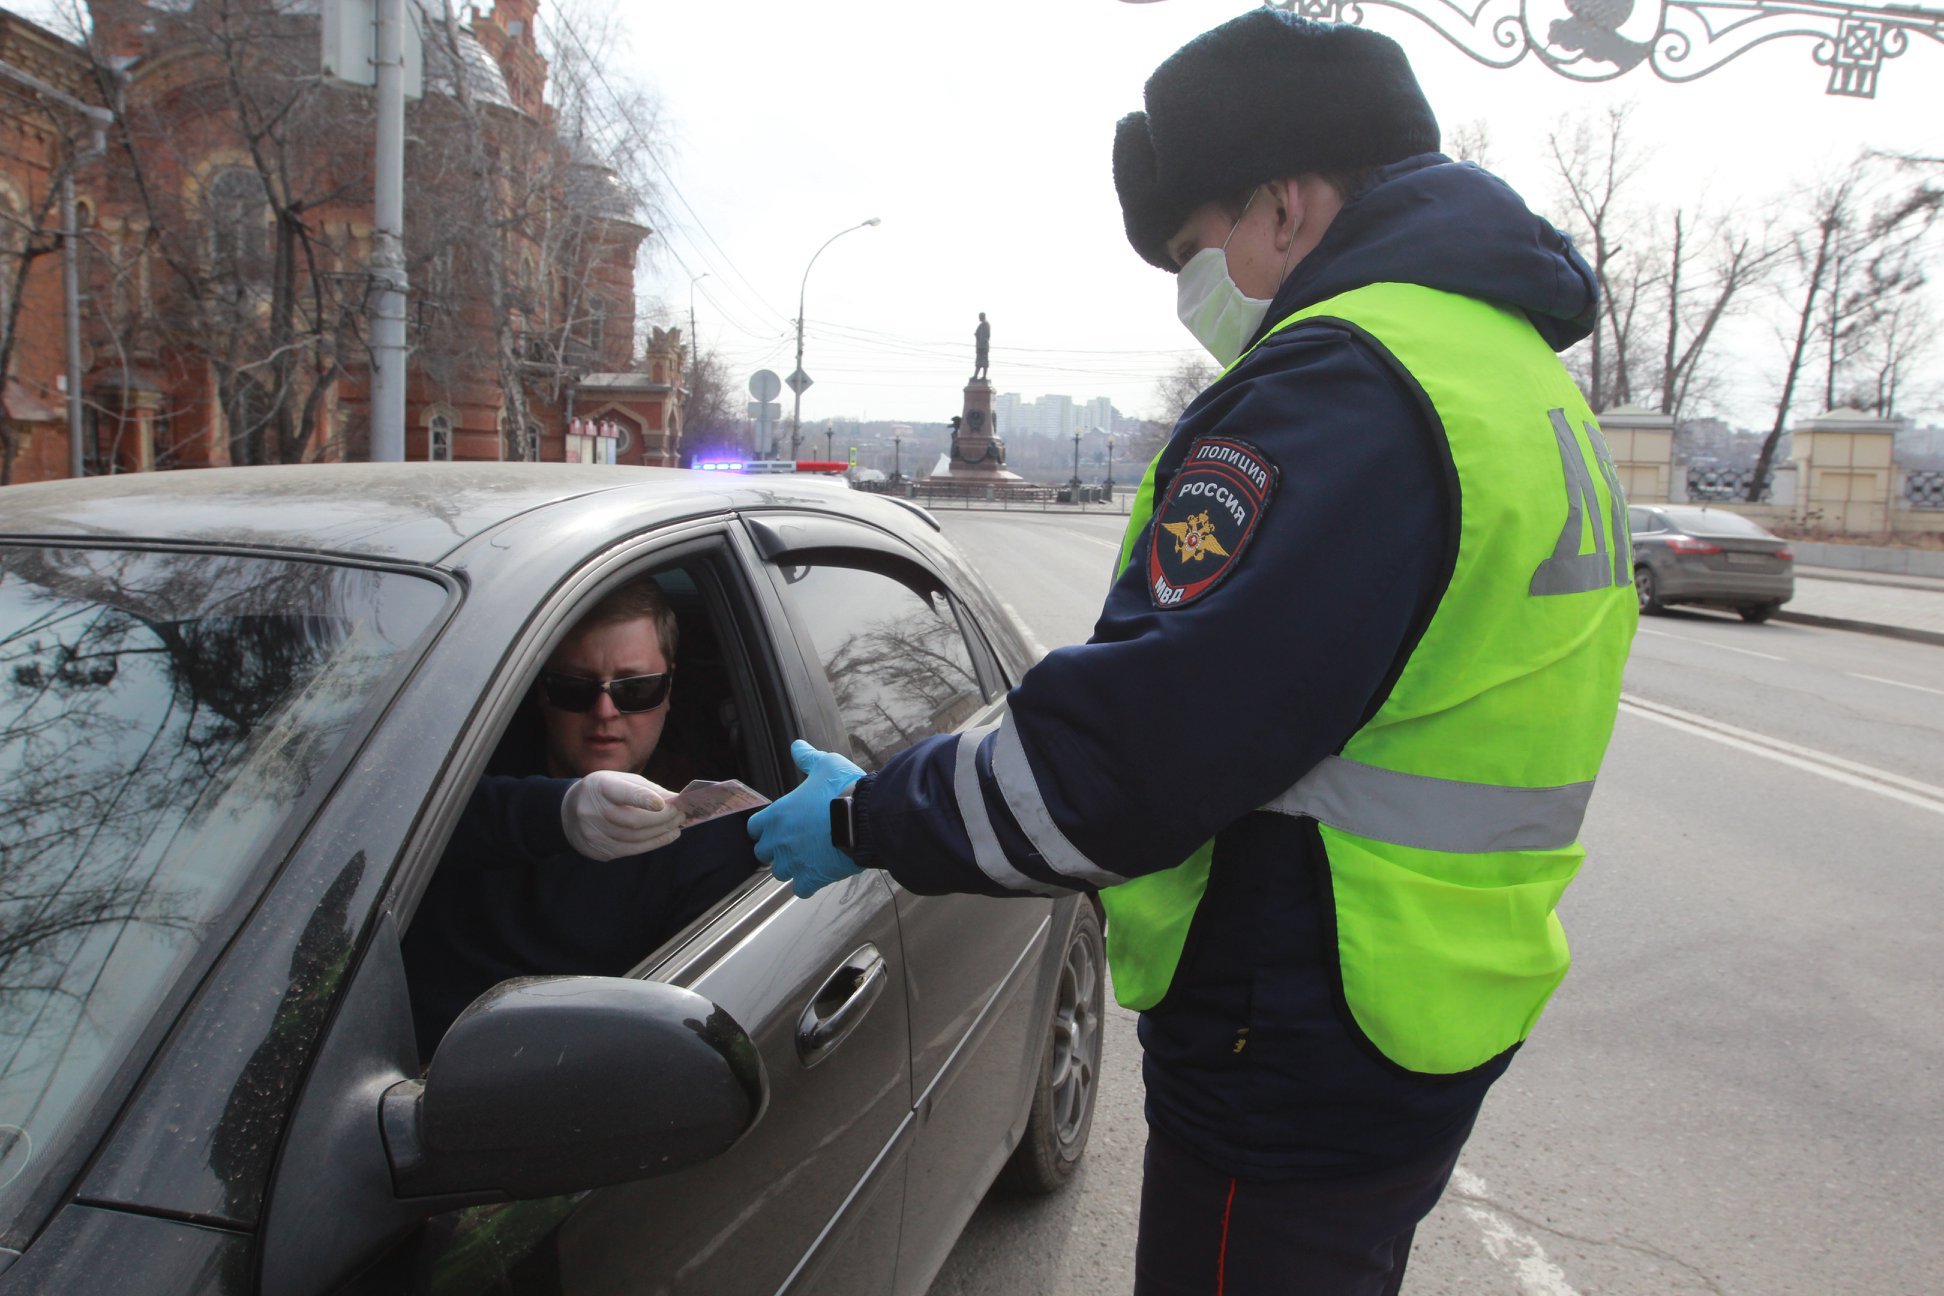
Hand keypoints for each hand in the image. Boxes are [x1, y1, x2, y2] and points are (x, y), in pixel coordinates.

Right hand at [561, 770, 681, 859]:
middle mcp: (592, 811)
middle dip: (662, 818)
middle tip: (681, 813)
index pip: (621, 793)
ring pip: (635, 837)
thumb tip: (676, 800)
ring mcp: (594, 834)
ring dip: (662, 831)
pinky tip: (669, 835)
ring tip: (678, 823)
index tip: (664, 803)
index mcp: (599, 786)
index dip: (643, 799)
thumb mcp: (621, 781)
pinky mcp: (599, 850)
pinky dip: (655, 843)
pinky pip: (632, 850)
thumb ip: (647, 789)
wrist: (568, 812)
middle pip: (632, 820)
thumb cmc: (604, 792)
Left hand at [749, 740, 864, 897]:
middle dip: (776, 849)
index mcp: (777, 814)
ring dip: (791, 867)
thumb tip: (797, 746)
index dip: (765, 828)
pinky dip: (808, 884)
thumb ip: (807, 758)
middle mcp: (779, 840)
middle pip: (763, 853)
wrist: (865, 818)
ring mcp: (793, 862)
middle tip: (795, 843)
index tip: (778, 827)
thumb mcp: (826, 764)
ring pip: (780, 873)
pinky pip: (800, 889)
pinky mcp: (811, 878)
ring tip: (808, 858)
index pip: (753, 828)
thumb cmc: (844, 789)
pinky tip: (819, 873)